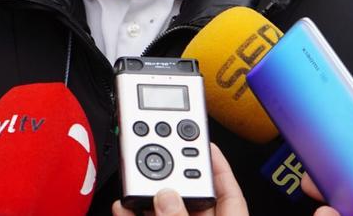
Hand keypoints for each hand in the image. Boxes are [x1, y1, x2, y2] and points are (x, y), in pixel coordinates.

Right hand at [111, 144, 247, 215]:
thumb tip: (167, 196)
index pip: (229, 193)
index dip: (219, 166)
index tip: (206, 143)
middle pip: (189, 196)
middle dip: (173, 174)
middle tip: (161, 152)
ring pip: (162, 209)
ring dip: (147, 192)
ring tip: (136, 174)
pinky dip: (131, 212)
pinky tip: (123, 204)